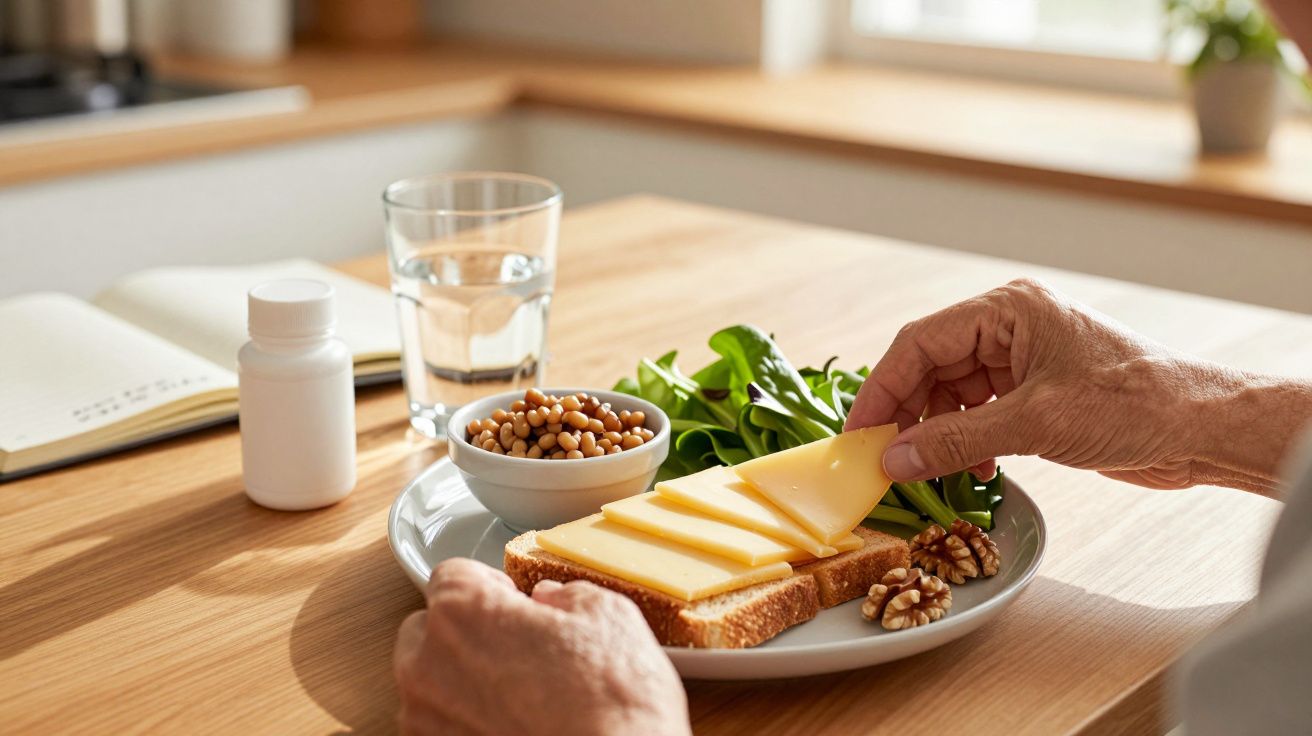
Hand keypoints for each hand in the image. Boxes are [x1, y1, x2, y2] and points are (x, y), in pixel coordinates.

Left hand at [394, 558, 689, 735]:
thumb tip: (550, 601)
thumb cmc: (611, 700)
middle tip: (519, 650)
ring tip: (522, 696)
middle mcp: (428, 664)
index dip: (491, 587)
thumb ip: (564, 595)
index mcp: (461, 612)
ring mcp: (427, 721)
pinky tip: (516, 726)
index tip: (515, 603)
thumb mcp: (607, 615)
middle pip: (429, 629)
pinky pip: (442, 727)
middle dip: (467, 633)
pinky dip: (468, 723)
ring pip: (431, 683)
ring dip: (463, 682)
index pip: (452, 575)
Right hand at [846, 278, 1305, 493]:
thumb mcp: (1034, 424)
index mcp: (1007, 309)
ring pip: (950, 394)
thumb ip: (954, 441)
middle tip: (882, 458)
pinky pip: (978, 413)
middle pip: (929, 368)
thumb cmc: (1134, 405)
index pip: (919, 342)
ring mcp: (1022, 360)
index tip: (859, 432)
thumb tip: (893, 460)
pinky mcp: (1034, 393)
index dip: (882, 388)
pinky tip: (973, 468)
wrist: (1202, 429)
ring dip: (936, 433)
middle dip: (907, 415)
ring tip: (927, 469)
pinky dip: (965, 440)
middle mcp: (1009, 327)